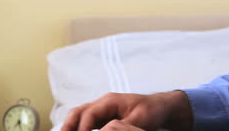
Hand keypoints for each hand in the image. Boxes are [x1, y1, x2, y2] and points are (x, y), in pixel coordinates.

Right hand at [61, 91, 192, 130]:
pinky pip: (86, 123)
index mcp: (110, 101)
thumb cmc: (151, 111)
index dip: (82, 127)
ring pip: (79, 117)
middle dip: (68, 126)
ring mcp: (101, 110)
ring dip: (71, 128)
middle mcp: (102, 104)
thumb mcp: (140, 120)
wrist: (160, 107)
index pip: (89, 113)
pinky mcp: (103, 119)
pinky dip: (78, 129)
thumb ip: (123, 127)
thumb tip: (107, 130)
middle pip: (78, 112)